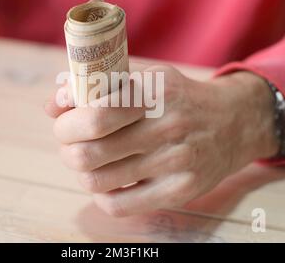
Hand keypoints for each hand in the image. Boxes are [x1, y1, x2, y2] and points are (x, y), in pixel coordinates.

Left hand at [44, 64, 278, 216]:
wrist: (233, 122)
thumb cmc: (178, 98)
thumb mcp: (147, 78)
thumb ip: (97, 86)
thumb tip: (52, 105)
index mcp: (155, 91)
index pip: (93, 116)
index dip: (65, 123)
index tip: (63, 122)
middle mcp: (167, 127)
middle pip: (88, 153)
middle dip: (67, 148)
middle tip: (71, 143)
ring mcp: (176, 163)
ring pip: (98, 181)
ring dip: (80, 171)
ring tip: (88, 160)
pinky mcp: (181, 190)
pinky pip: (119, 206)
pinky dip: (100, 194)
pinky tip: (107, 181)